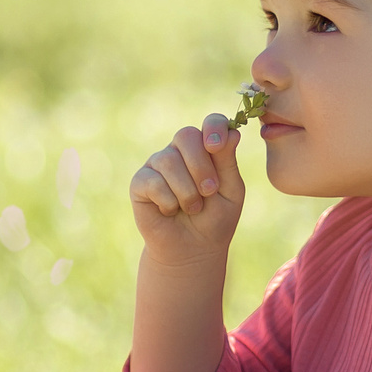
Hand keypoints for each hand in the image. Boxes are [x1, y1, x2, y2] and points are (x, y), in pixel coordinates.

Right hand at [129, 110, 244, 268]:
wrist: (193, 249)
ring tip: (193, 208)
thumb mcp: (230, 192)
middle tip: (209, 191)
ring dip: (187, 191)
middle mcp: (180, 151)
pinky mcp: (140, 182)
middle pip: (186, 136)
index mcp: (206, 148)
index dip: (213, 128)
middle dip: (201, 166)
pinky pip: (153, 181)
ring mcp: (157, 164)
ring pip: (169, 161)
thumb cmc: (215, 219)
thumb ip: (228, 162)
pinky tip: (170, 211)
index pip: (210, 122)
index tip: (216, 145)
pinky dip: (168, 201)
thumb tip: (232, 133)